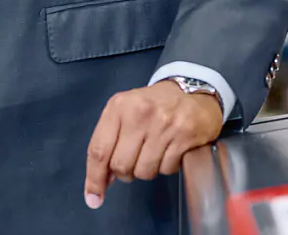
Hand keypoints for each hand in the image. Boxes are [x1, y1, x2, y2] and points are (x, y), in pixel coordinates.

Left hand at [83, 81, 222, 207]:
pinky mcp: (183, 135)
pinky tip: (170, 151)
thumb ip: (110, 141)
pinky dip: (166, 167)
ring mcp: (162, 125)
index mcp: (118, 106)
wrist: (193, 90)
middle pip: (120, 165)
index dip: (94, 178)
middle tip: (134, 162)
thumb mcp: (125, 111)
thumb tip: (103, 178)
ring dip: (147, 170)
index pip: (98, 150)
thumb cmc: (154, 105)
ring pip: (144, 171)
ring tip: (154, 153)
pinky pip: (166, 169)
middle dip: (125, 173)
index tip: (93, 198)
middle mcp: (138, 113)